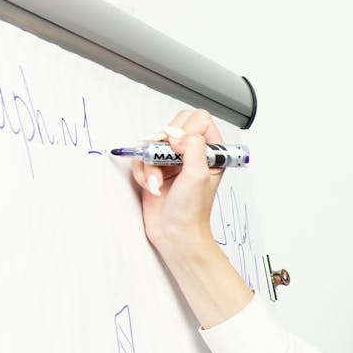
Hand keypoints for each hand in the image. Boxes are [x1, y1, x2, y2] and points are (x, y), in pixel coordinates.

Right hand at [130, 108, 225, 258]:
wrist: (175, 233)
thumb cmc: (191, 211)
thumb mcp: (199, 175)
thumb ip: (193, 146)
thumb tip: (178, 133)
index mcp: (211, 152)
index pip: (199, 119)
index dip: (186, 129)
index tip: (180, 148)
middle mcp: (193, 153)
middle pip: (174, 123)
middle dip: (164, 142)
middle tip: (167, 160)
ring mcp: (173, 160)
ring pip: (154, 140)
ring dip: (151, 162)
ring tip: (158, 182)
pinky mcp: (156, 169)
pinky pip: (141, 156)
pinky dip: (142, 171)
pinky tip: (151, 186)